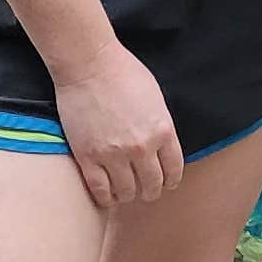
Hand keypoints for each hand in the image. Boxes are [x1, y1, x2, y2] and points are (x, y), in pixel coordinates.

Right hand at [56, 44, 182, 209]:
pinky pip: (100, 191)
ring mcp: (113, 154)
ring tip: (125, 191)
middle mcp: (141, 147)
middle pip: (152, 185)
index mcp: (162, 130)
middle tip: (145, 190)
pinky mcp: (88, 157)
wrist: (88, 64)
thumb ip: (160, 125)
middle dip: (150, 191)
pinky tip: (107, 195)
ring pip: (126, 192)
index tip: (166, 183)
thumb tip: (160, 146)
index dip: (170, 181)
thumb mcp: (155, 98)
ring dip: (128, 195)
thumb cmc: (122, 72)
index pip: (174, 170)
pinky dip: (105, 198)